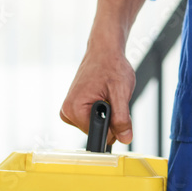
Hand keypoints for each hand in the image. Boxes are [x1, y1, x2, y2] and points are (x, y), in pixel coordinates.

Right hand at [59, 0, 146, 144]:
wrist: (104, 51)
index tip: (115, 105)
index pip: (98, 134)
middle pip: (96, 131)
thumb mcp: (121, 93)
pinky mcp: (74, 109)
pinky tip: (103, 95)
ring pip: (96, 126)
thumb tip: (125, 139)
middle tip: (112, 97)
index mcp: (73, 110)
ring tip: (107, 94)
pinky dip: (103, 110)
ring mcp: (69, 111)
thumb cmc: (112, 67)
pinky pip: (93, 119)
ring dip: (108, 113)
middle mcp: (66, 112)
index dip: (113, 126)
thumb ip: (122, 118)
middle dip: (110, 118)